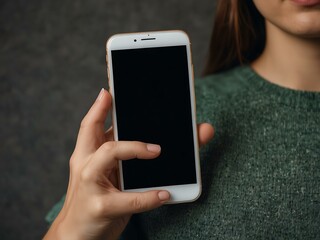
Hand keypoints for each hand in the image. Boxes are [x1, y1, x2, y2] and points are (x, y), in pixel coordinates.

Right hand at [44, 89, 213, 239]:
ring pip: (109, 155)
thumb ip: (126, 156)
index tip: (108, 91)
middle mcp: (85, 165)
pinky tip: (165, 194)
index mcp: (88, 155)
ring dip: (135, 149)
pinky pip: (128, 199)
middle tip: (142, 110)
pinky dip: (149, 196)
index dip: (98, 106)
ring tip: (158, 151)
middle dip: (114, 117)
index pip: (89, 125)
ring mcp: (90, 184)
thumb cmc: (96, 199)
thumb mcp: (106, 175)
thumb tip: (156, 144)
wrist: (76, 234)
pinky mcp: (100, 207)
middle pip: (95, 132)